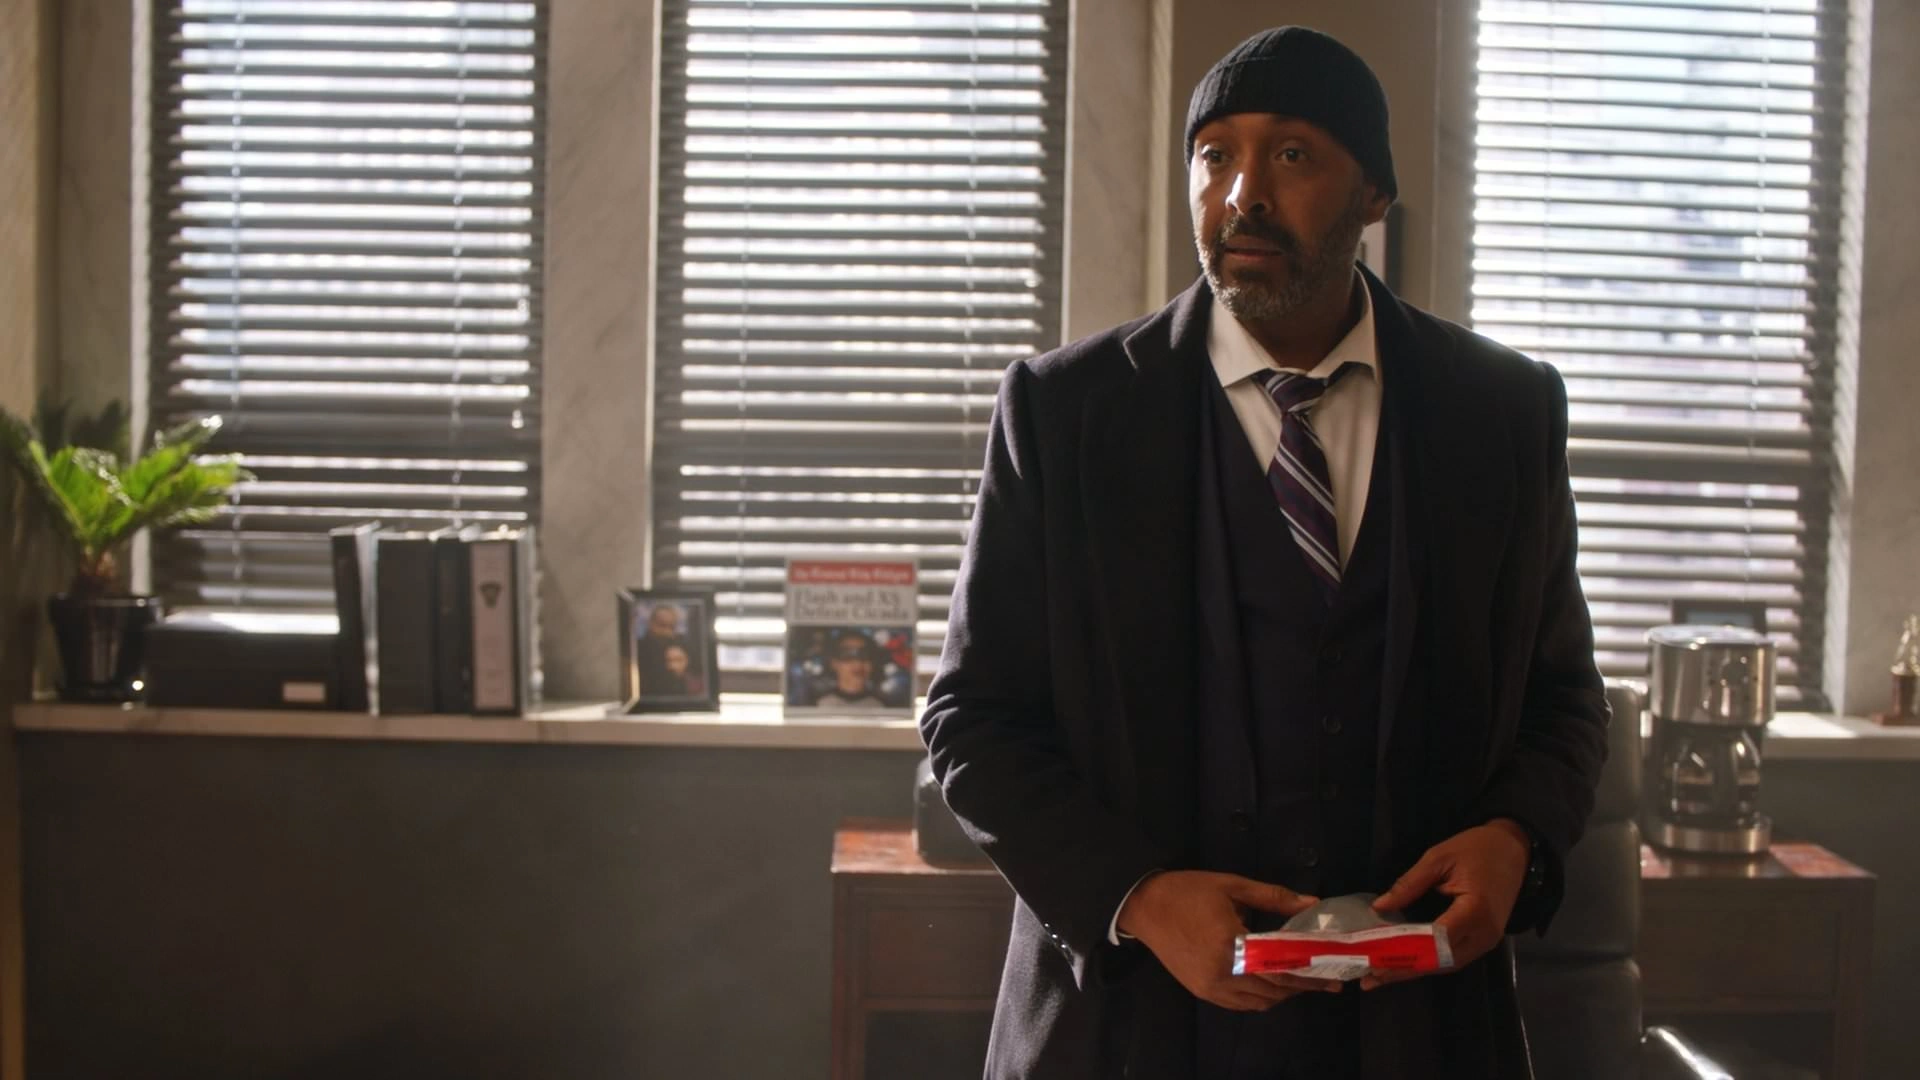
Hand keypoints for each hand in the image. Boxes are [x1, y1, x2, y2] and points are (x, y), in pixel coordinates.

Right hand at [1116, 870, 1341, 1010]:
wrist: (1145, 907)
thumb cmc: (1189, 891)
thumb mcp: (1233, 886)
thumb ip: (1274, 897)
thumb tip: (1312, 903)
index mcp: (1231, 942)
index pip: (1280, 968)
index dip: (1309, 975)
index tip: (1333, 977)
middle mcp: (1222, 971)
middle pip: (1273, 989)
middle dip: (1302, 987)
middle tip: (1326, 982)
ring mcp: (1211, 986)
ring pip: (1259, 1002)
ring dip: (1282, 994)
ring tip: (1301, 982)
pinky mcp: (1202, 992)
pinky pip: (1240, 1005)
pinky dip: (1261, 1000)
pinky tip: (1272, 987)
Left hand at [1360, 819, 1530, 991]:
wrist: (1514, 850)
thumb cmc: (1477, 849)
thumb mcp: (1438, 858)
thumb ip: (1409, 884)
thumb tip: (1379, 907)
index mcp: (1475, 910)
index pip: (1437, 940)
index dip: (1406, 952)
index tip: (1377, 959)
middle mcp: (1484, 934)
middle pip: (1441, 961)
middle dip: (1405, 970)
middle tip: (1371, 976)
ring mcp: (1487, 941)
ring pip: (1447, 965)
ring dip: (1415, 970)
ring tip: (1381, 976)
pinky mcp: (1484, 941)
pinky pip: (1454, 958)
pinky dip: (1429, 962)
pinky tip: (1406, 964)